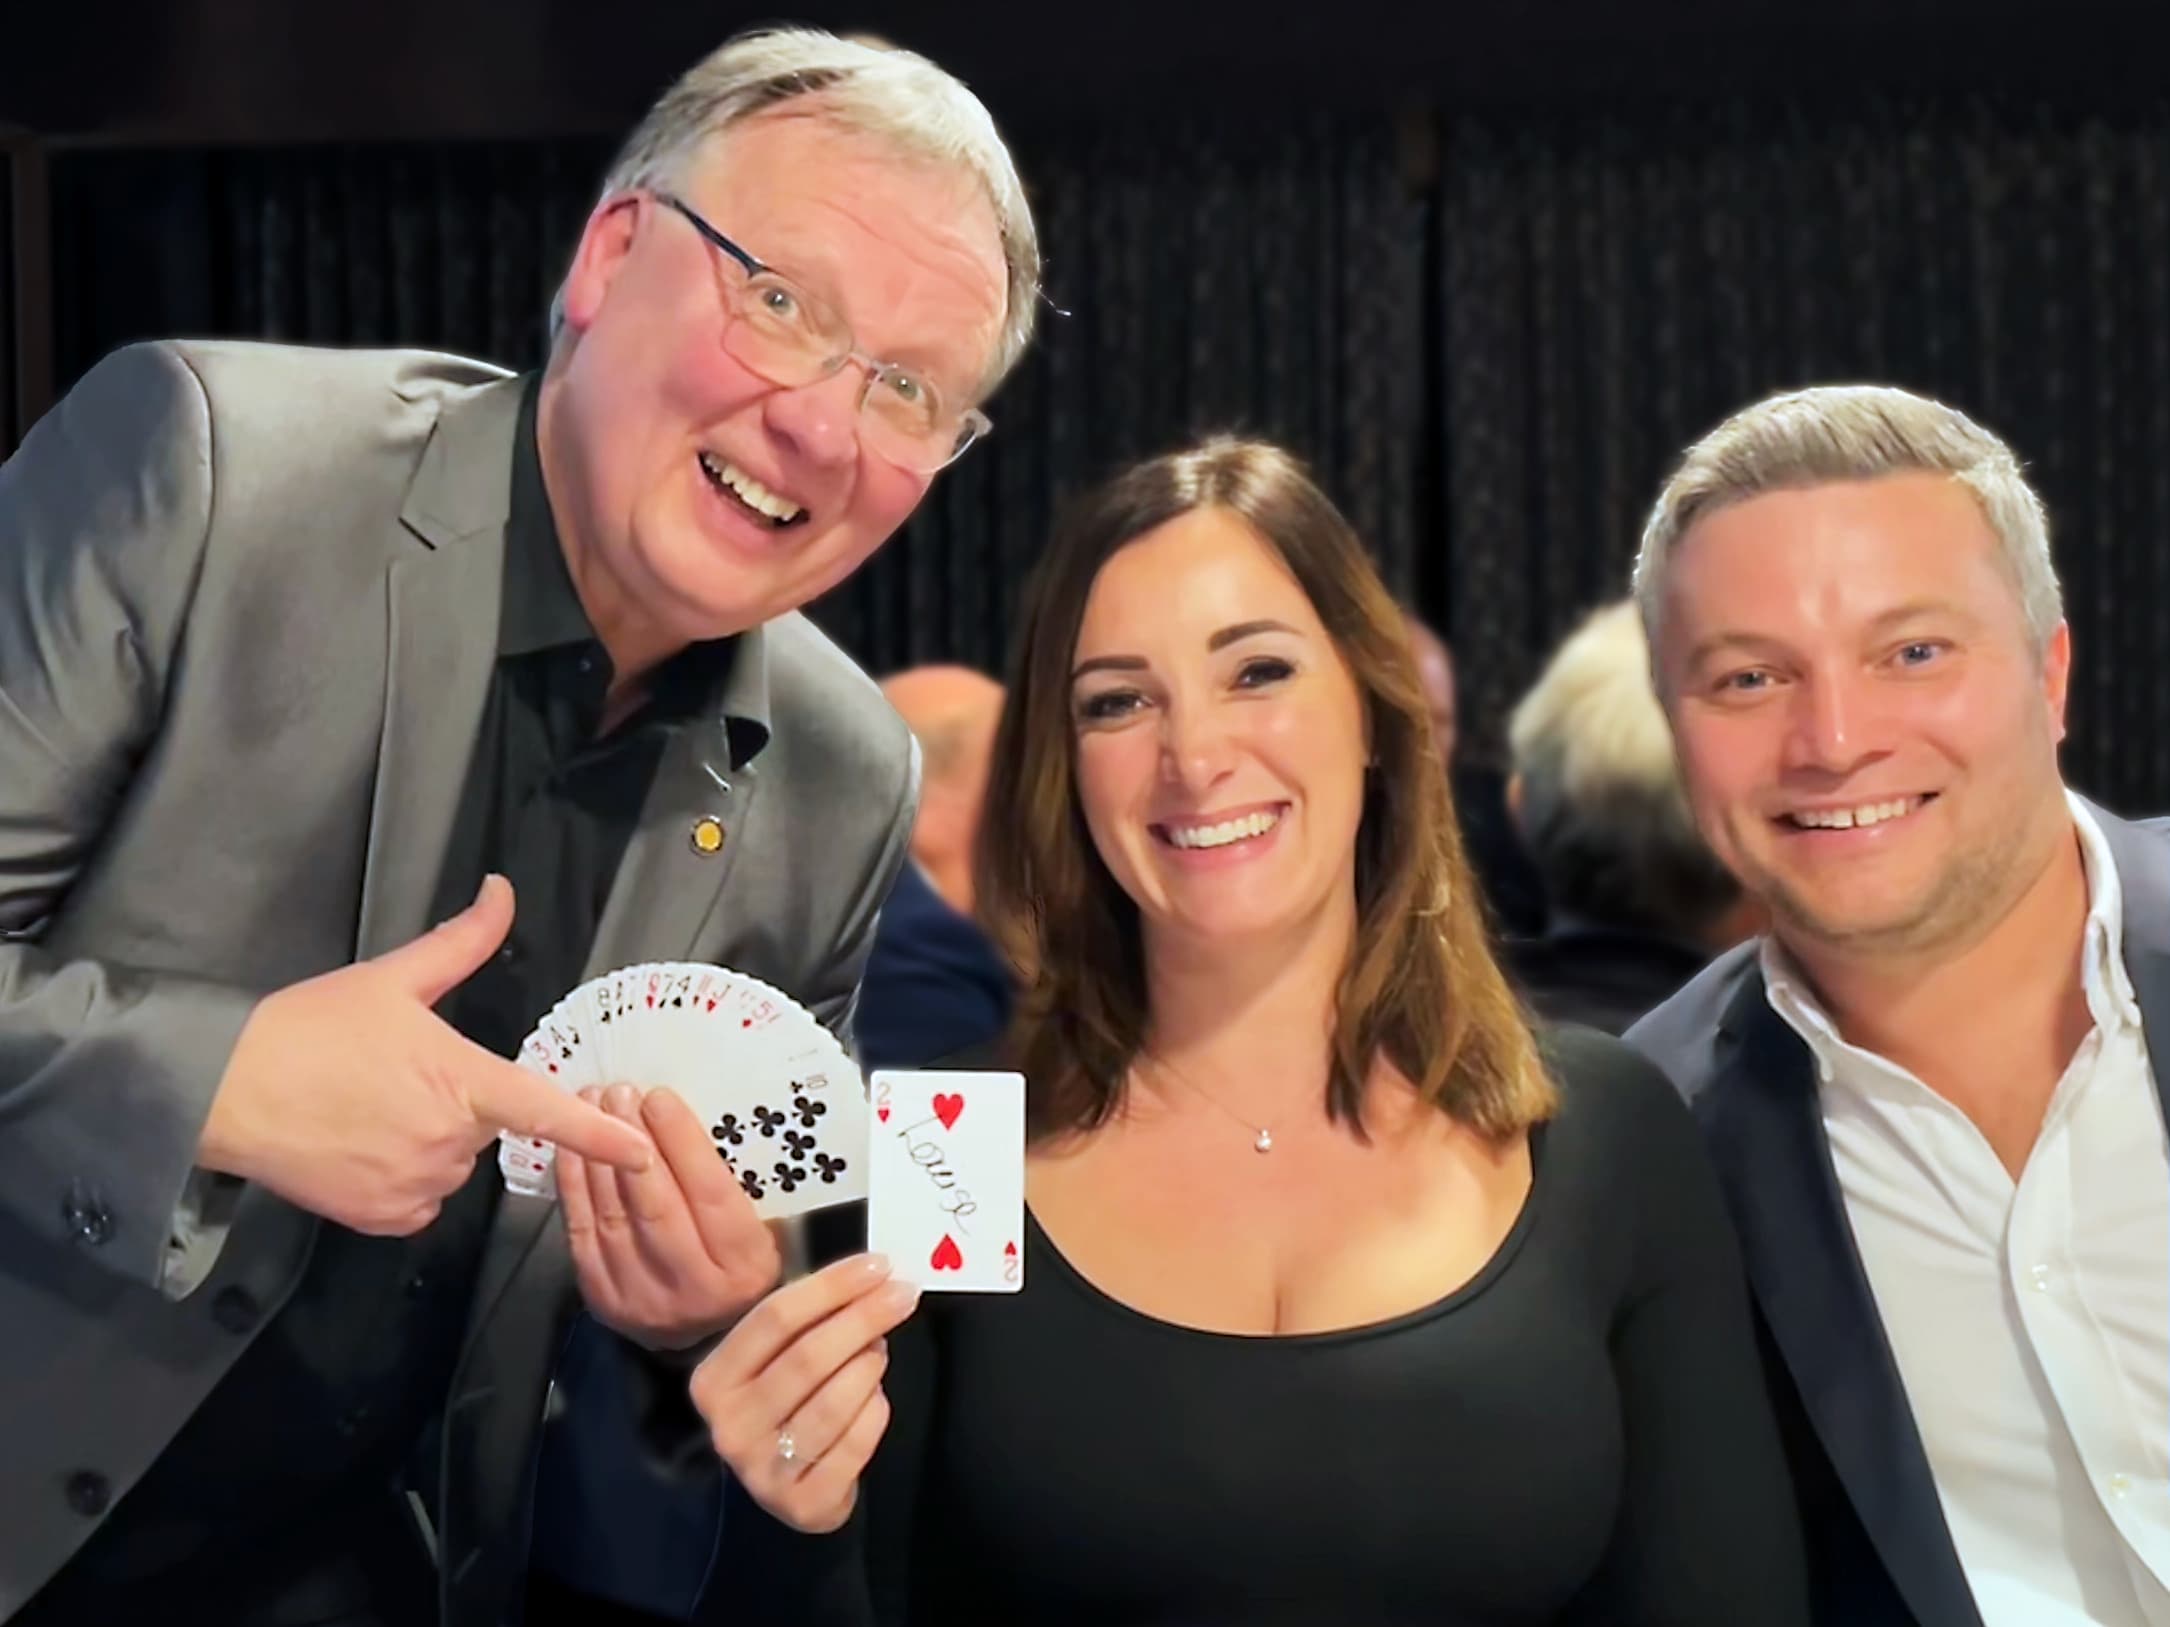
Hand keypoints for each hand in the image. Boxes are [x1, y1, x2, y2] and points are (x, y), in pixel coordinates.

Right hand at [197, 875, 653, 1233]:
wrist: (223, 1090)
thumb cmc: (309, 1027)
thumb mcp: (392, 978)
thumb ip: (461, 942)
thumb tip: (503, 891)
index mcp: (463, 1082)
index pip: (546, 1112)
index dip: (600, 1134)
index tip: (645, 1154)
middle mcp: (449, 1142)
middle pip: (485, 1128)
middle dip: (455, 1105)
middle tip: (394, 1077)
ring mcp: (416, 1186)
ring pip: (452, 1165)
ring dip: (429, 1143)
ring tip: (368, 1109)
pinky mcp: (382, 1219)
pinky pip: (419, 1204)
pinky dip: (402, 1181)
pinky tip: (362, 1148)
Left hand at [561, 1084, 785, 1349]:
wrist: (712, 1341)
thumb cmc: (741, 1266)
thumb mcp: (765, 1230)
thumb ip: (737, 1187)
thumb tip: (693, 1118)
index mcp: (743, 1265)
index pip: (710, 1194)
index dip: (683, 1143)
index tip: (661, 1098)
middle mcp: (693, 1287)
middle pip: (657, 1205)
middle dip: (633, 1142)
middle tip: (620, 1092)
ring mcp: (643, 1299)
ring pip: (614, 1217)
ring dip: (598, 1155)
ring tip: (593, 1104)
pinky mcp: (605, 1301)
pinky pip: (582, 1235)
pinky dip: (574, 1187)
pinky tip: (571, 1148)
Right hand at [690, 1253, 919, 1532]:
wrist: (786, 1486)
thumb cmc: (783, 1403)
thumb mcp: (773, 1359)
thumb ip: (805, 1319)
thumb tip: (869, 1275)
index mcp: (713, 1380)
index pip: (774, 1318)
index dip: (831, 1286)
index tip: (878, 1265)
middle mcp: (729, 1427)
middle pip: (807, 1357)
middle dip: (863, 1318)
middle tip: (903, 1295)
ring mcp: (762, 1471)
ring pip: (833, 1403)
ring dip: (868, 1366)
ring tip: (880, 1350)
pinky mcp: (801, 1504)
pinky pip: (852, 1445)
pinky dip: (874, 1413)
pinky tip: (877, 1398)